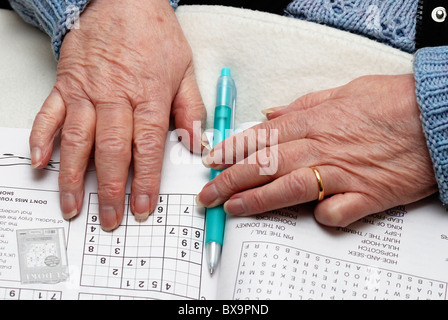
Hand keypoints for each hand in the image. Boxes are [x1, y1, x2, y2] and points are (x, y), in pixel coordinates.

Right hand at [29, 0, 205, 229]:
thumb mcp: (185, 68)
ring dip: (72, 177)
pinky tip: (39, 162)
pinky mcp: (65, 84)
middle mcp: (115, 98)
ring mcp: (86, 92)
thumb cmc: (154, 34)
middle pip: (111, 151)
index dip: (146, 182)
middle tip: (109, 218)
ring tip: (71, 205)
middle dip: (110, 190)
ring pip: (77, 140)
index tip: (142, 207)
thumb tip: (196, 143)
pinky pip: (49, 114)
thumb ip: (190, 108)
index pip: (147, 148)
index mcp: (148, 96)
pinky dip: (41, 138)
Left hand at [197, 75, 436, 226]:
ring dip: (255, 200)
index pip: (261, 138)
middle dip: (230, 180)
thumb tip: (272, 113)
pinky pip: (336, 212)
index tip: (212, 161)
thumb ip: (303, 105)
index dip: (232, 150)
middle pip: (265, 165)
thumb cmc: (392, 101)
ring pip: (287, 188)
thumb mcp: (343, 91)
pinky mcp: (367, 195)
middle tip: (208, 192)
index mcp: (314, 122)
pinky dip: (321, 216)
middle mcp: (321, 148)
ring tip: (231, 208)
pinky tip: (312, 217)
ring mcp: (342, 174)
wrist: (436, 116)